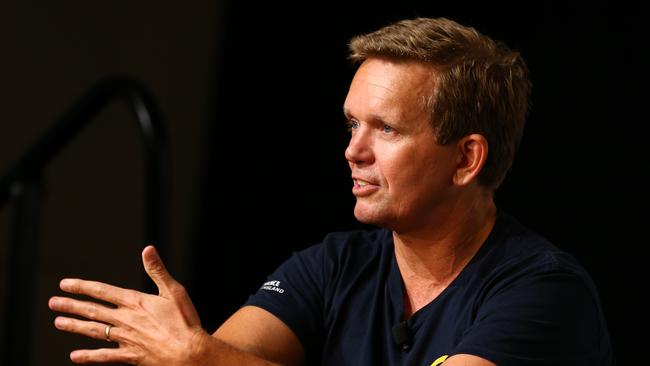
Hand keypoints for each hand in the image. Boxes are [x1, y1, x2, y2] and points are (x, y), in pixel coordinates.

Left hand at [49, 245, 205, 364]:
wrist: (190, 353)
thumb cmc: (185, 322)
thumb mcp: (175, 291)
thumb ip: (157, 270)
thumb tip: (148, 249)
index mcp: (135, 302)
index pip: (102, 291)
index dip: (82, 287)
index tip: (65, 284)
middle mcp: (125, 320)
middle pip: (92, 310)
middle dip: (71, 306)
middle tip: (54, 303)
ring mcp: (125, 339)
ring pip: (94, 331)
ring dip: (75, 326)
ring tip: (59, 323)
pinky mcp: (129, 356)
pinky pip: (104, 356)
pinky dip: (88, 356)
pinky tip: (75, 356)